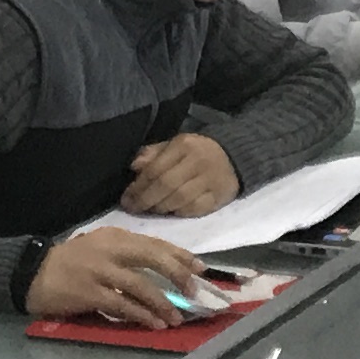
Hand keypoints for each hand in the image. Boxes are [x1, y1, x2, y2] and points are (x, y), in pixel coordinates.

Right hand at [29, 228, 204, 328]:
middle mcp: (110, 249)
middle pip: (153, 258)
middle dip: (178, 275)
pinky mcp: (91, 293)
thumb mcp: (100, 248)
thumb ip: (128, 254)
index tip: (201, 268)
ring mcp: (100, 270)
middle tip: (194, 291)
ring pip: (141, 285)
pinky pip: (123, 305)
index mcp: (116, 236)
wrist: (34, 273)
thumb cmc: (71, 262)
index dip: (180, 256)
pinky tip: (154, 324)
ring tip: (176, 317)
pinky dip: (142, 315)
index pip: (155, 243)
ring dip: (163, 303)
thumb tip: (166, 269)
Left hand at [121, 131, 239, 217]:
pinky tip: (171, 212)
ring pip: (180, 199)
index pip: (156, 168)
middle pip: (166, 185)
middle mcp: (197, 161)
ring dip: (161, 208)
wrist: (233, 158)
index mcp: (183, 145)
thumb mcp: (174, 146)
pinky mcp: (219, 196)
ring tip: (150, 210)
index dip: (138, 186)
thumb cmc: (196, 153)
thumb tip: (134, 167)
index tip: (126, 198)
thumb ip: (153, 155)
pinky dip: (179, 213)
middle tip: (133, 208)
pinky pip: (195, 209)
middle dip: (146, 200)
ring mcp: (210, 180)